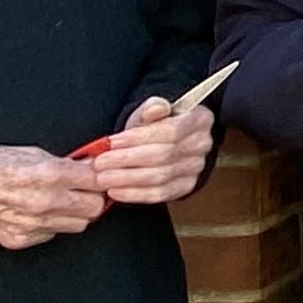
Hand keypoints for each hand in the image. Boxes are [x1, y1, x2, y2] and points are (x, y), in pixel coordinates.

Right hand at [0, 145, 106, 250]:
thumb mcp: (31, 152)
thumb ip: (64, 163)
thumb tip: (89, 166)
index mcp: (50, 174)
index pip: (97, 181)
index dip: (98, 178)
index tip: (95, 177)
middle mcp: (46, 201)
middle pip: (94, 208)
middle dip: (91, 198)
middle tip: (82, 191)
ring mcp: (34, 223)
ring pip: (77, 225)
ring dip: (74, 214)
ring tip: (60, 202)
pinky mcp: (22, 239)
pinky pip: (52, 234)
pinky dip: (52, 225)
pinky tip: (38, 213)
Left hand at [89, 98, 214, 207]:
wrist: (165, 140)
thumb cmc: (156, 123)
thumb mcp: (151, 110)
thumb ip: (151, 108)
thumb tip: (155, 108)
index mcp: (199, 119)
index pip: (170, 131)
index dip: (138, 138)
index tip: (111, 142)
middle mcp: (202, 145)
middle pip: (163, 156)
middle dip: (126, 160)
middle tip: (99, 163)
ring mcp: (196, 168)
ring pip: (160, 177)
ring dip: (127, 179)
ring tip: (102, 178)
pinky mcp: (185, 187)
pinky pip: (160, 195)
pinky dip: (135, 194)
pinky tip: (116, 191)